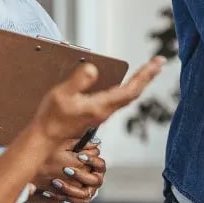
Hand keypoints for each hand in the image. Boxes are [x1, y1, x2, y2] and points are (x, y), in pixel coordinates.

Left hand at [32, 142, 107, 202]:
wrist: (57, 171)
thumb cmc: (69, 157)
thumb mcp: (74, 149)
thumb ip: (83, 145)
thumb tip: (96, 141)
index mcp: (98, 167)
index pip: (100, 164)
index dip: (91, 160)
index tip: (79, 156)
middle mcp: (96, 179)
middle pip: (95, 180)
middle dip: (80, 175)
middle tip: (66, 169)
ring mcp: (89, 190)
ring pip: (84, 193)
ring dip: (70, 188)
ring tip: (55, 181)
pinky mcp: (80, 199)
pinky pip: (74, 200)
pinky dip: (61, 196)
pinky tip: (49, 192)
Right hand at [34, 57, 164, 142]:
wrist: (45, 139)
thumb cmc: (52, 118)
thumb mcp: (62, 94)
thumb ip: (78, 81)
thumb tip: (93, 68)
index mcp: (101, 105)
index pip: (131, 90)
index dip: (145, 75)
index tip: (157, 63)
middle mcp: (105, 110)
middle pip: (133, 93)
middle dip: (146, 76)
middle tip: (158, 63)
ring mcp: (101, 113)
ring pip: (126, 96)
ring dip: (138, 82)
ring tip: (147, 70)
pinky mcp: (95, 113)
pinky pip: (117, 99)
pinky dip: (126, 88)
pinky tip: (124, 83)